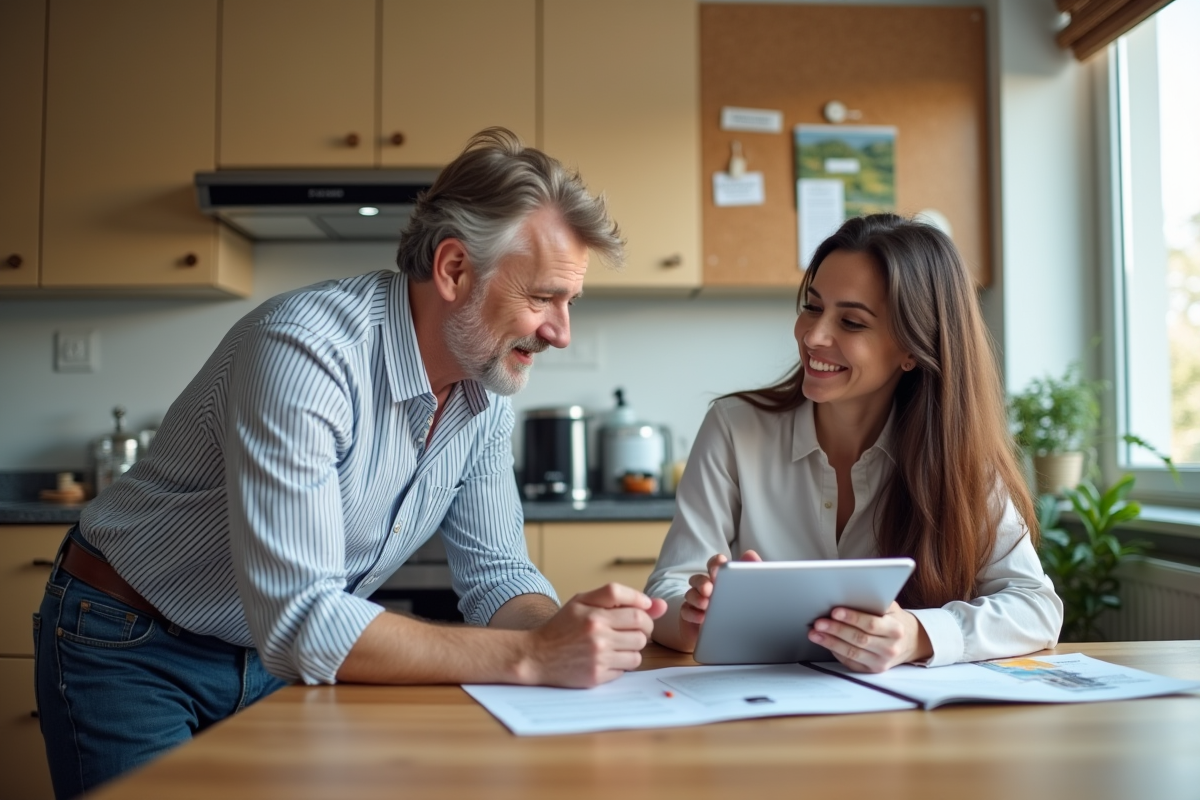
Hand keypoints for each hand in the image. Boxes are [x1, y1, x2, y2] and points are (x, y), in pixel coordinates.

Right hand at [524, 583, 666, 687]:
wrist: (536, 655)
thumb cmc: (562, 626)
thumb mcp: (583, 601)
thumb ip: (618, 596)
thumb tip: (658, 604)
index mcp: (595, 615)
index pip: (639, 613)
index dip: (645, 613)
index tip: (639, 614)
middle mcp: (598, 637)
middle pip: (642, 633)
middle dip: (642, 630)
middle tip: (629, 630)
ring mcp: (598, 659)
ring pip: (638, 653)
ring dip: (632, 649)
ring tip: (616, 644)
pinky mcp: (596, 677)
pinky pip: (625, 670)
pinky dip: (620, 664)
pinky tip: (605, 658)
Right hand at [677, 550, 762, 650]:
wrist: (734, 639)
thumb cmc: (741, 611)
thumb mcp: (751, 591)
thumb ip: (752, 570)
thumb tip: (750, 553)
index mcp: (722, 579)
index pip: (715, 564)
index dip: (716, 563)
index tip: (720, 565)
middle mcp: (707, 588)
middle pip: (699, 578)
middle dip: (702, 582)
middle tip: (709, 589)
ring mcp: (697, 601)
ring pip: (690, 593)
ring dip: (697, 598)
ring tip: (706, 604)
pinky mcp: (690, 616)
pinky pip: (686, 611)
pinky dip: (692, 613)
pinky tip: (702, 618)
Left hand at [807, 601, 931, 672]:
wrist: (910, 642)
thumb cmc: (894, 620)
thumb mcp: (891, 608)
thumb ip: (874, 602)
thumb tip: (850, 595)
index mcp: (895, 630)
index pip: (871, 624)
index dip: (852, 618)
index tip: (835, 611)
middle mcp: (890, 648)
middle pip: (859, 639)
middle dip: (836, 630)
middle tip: (819, 622)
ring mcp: (881, 662)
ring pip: (852, 653)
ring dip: (830, 642)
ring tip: (815, 633)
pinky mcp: (871, 670)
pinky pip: (850, 662)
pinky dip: (836, 652)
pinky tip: (825, 643)